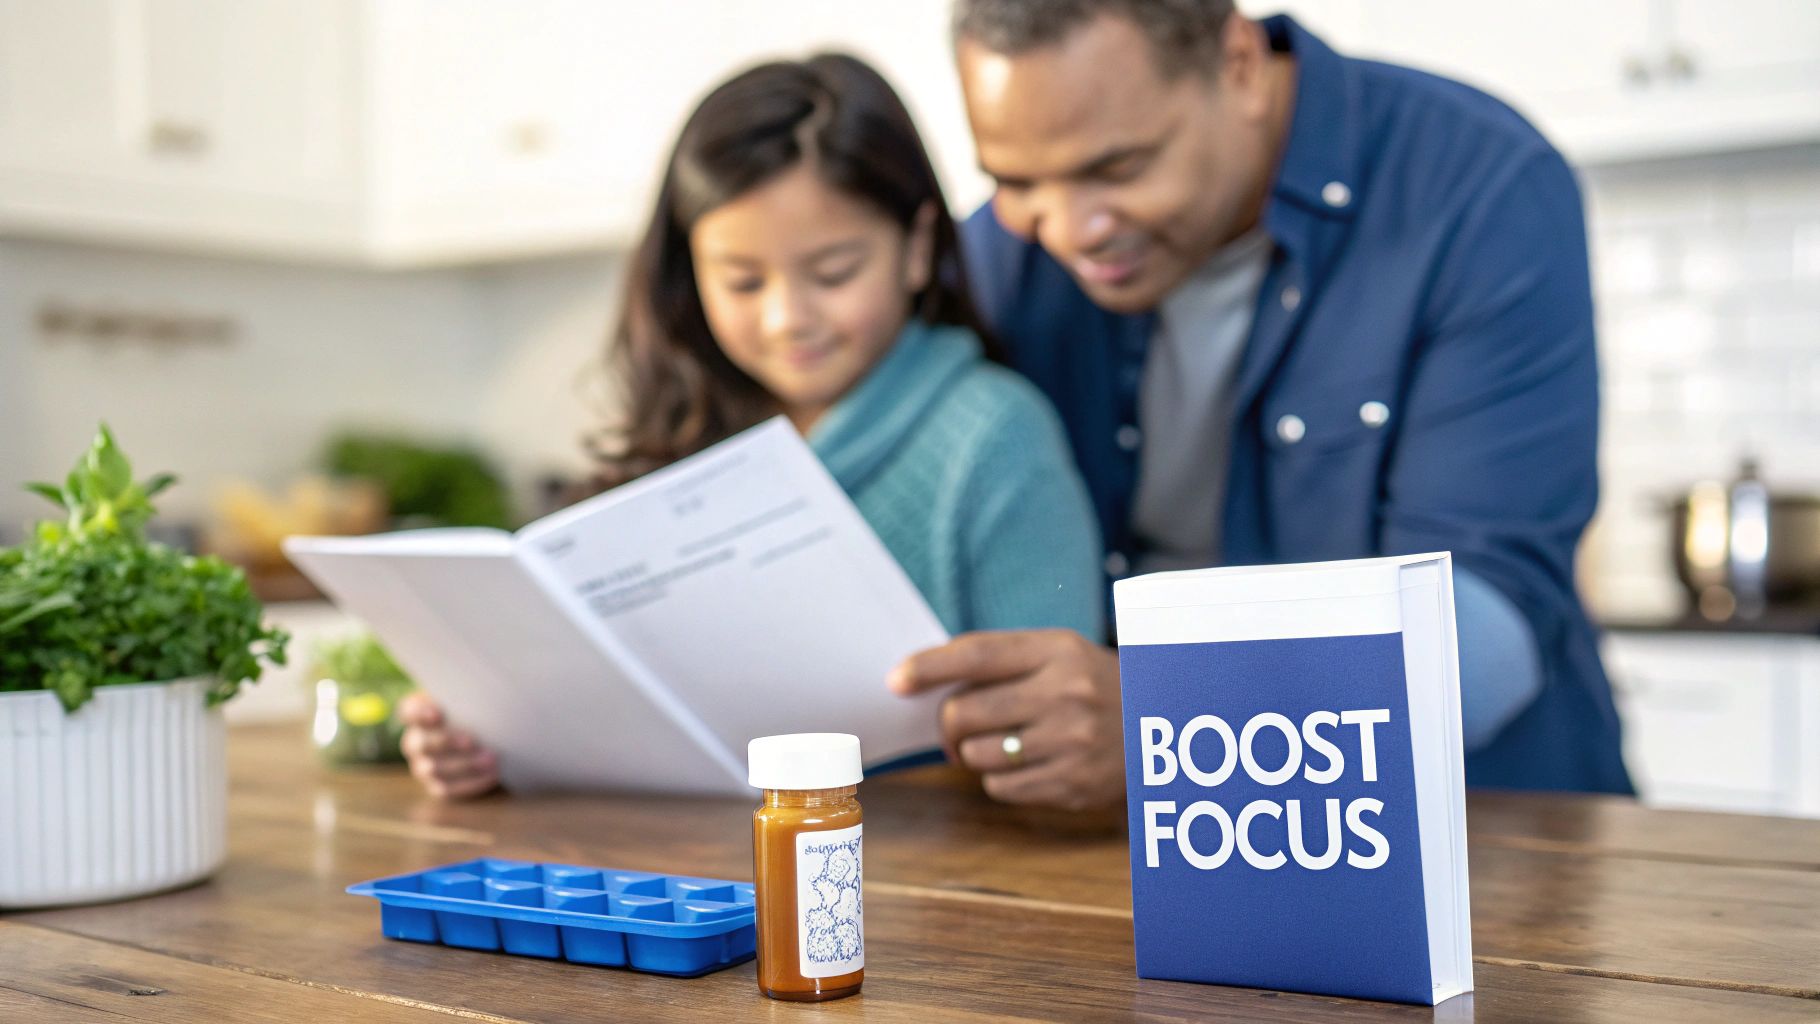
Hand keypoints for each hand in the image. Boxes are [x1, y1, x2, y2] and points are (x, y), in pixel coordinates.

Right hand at [399, 691, 500, 799]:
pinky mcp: (436, 785)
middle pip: (421, 744)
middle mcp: (414, 742)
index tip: (437, 713)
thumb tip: (487, 691)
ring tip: (491, 759)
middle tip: (472, 741)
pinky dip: (472, 783)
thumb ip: (469, 695)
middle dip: (446, 743)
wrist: (485, 742)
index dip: (419, 714)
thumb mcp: (470, 700)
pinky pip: (449, 788)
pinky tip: (493, 775)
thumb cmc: (475, 713)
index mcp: (418, 715)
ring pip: (435, 769)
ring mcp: (422, 766)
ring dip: (465, 765)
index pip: (409, 711)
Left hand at [888, 629, 1124, 811]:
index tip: (895, 681)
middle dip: (947, 723)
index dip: (929, 667)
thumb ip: (999, 661)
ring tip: (999, 743)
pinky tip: (1024, 764)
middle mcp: (1065, 695)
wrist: (1159, 725)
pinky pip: (1000, 787)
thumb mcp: (1057, 654)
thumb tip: (921, 680)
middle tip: (954, 726)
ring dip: (973, 752)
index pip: (978, 655)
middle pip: (965, 712)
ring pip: (977, 755)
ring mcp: (1071, 743)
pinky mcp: (1072, 784)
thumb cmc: (1089, 684)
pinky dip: (998, 778)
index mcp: (1057, 652)